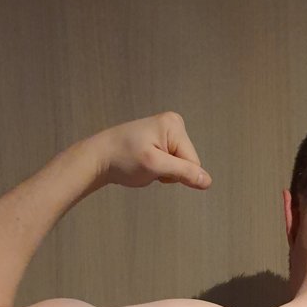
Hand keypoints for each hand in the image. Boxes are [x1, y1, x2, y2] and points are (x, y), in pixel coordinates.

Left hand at [97, 111, 211, 188]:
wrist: (99, 158)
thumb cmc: (123, 159)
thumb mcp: (155, 166)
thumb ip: (183, 172)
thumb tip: (208, 181)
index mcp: (174, 125)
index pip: (193, 162)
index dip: (176, 173)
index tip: (155, 167)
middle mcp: (174, 124)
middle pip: (188, 163)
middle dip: (170, 172)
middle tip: (149, 166)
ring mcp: (167, 132)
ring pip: (181, 166)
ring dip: (164, 172)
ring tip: (145, 164)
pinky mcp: (161, 141)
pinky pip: (172, 163)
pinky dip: (160, 169)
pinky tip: (145, 163)